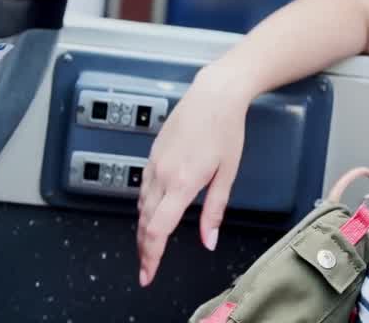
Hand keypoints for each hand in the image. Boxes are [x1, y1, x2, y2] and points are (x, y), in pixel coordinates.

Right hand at [136, 67, 249, 286]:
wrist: (214, 95)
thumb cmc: (226, 130)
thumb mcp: (227, 173)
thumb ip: (214, 210)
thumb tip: (208, 241)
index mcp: (182, 183)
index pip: (158, 229)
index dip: (151, 256)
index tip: (148, 274)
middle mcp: (162, 175)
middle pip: (144, 222)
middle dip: (144, 249)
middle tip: (147, 269)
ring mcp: (154, 163)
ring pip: (141, 206)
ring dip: (143, 230)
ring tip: (149, 247)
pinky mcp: (153, 155)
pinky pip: (143, 188)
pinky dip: (144, 208)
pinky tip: (151, 214)